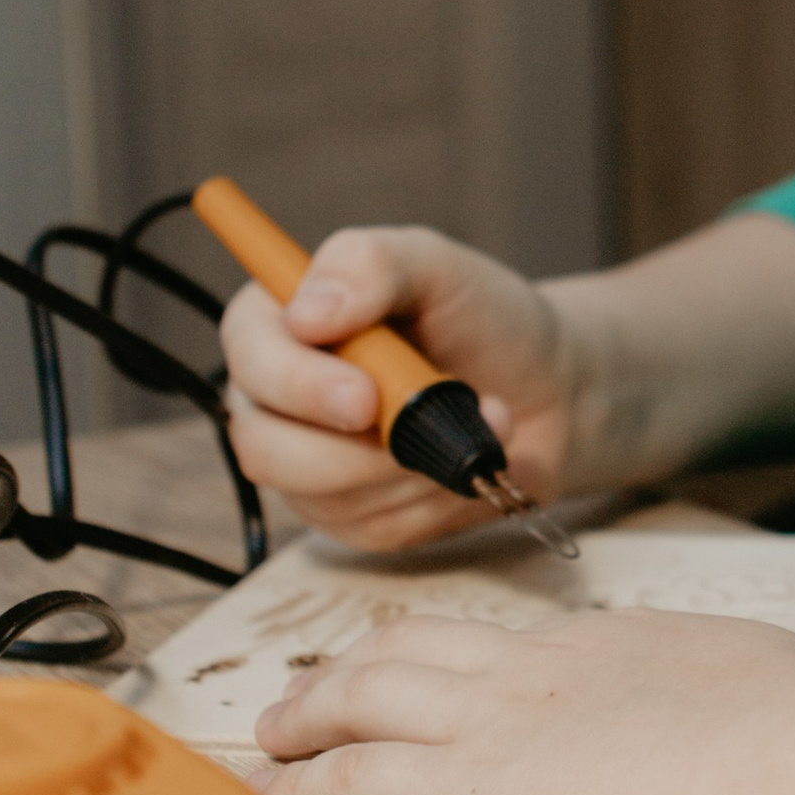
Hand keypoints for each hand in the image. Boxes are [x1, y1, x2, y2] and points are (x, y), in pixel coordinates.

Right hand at [219, 227, 576, 554]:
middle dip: (353, 450)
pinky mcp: (350, 516)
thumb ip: (369, 266)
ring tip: (475, 422)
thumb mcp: (434, 265)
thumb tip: (304, 314)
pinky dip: (432, 498)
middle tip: (435, 426)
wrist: (546, 385)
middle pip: (263, 445)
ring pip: (323, 496)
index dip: (296, 385)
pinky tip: (463, 461)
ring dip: (413, 468)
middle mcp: (277, 398)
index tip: (365, 397)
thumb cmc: (482, 316)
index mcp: (279, 322)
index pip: (248, 357)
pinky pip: (373, 529)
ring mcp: (307, 464)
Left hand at [247, 606, 794, 794]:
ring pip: (365, 696)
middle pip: (417, 648)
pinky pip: (354, 782)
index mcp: (615, 647)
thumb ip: (750, 703)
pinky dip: (302, 787)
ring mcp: (496, 726)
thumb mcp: (779, 692)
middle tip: (312, 687)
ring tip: (270, 733)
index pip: (514, 647)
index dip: (459, 660)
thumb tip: (784, 714)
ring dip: (308, 712)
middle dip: (356, 664)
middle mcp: (540, 671)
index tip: (435, 673)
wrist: (792, 772)